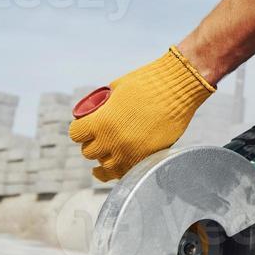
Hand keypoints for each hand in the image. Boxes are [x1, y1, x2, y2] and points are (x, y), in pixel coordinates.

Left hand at [69, 47, 215, 181]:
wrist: (178, 88)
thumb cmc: (148, 82)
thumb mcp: (117, 88)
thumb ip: (104, 104)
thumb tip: (98, 109)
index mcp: (102, 121)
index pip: (76, 134)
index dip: (79, 130)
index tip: (83, 127)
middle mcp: (112, 141)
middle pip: (88, 152)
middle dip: (91, 144)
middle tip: (98, 137)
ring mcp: (129, 152)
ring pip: (105, 168)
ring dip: (104, 159)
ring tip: (106, 153)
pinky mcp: (146, 158)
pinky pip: (125, 172)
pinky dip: (119, 170)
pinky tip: (115, 168)